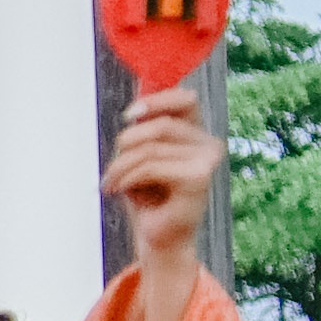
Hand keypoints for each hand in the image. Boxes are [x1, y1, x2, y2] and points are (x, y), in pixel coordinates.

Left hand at [110, 71, 219, 278]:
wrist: (156, 237)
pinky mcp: (199, 178)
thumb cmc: (147, 196)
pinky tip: (120, 191)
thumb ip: (144, 124)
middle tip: (111, 169)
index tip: (128, 116)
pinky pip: (150, 166)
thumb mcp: (139, 154)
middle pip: (160, 125)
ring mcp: (208, 160)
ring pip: (150, 147)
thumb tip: (141, 83)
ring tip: (113, 182)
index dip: (155, 101)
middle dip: (125, 144)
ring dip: (120, 166)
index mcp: (196, 133)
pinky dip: (127, 178)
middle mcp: (209, 143)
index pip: (185, 98)